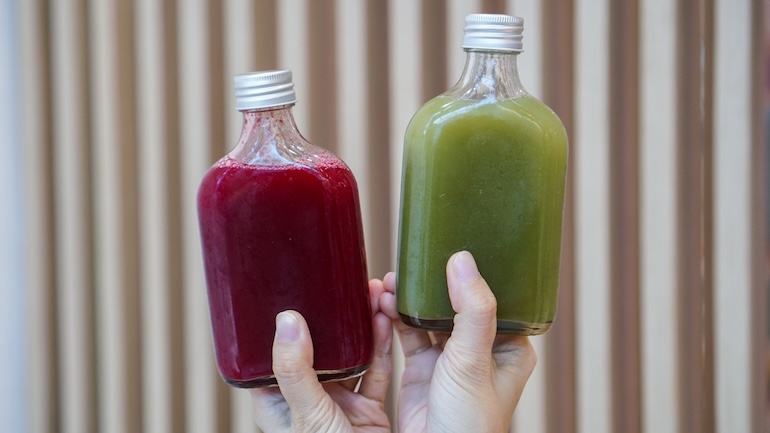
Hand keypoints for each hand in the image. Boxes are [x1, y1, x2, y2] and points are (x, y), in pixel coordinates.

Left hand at [250, 279, 392, 432]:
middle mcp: (308, 397)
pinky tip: (385, 320)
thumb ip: (295, 370)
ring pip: (351, 355)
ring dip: (362, 326)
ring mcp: (339, 402)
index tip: (294, 287)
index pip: (273, 351)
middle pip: (319, 347)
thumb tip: (287, 320)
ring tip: (370, 294)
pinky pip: (377, 371)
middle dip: (334, 318)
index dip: (283, 321)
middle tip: (343, 284)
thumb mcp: (305, 413)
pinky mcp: (368, 408)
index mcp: (279, 399)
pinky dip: (384, 347)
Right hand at [379, 251, 536, 432]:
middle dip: (427, 285)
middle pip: (452, 304)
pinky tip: (380, 305)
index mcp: (508, 346)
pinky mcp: (421, 372)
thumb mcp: (474, 361)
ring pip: (426, 318)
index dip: (464, 275)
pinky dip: (392, 321)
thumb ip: (471, 310)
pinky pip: (405, 337)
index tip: (442, 251)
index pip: (488, 296)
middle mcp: (479, 351)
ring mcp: (449, 361)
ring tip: (387, 284)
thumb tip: (463, 261)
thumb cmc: (470, 423)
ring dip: (406, 301)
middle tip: (405, 266)